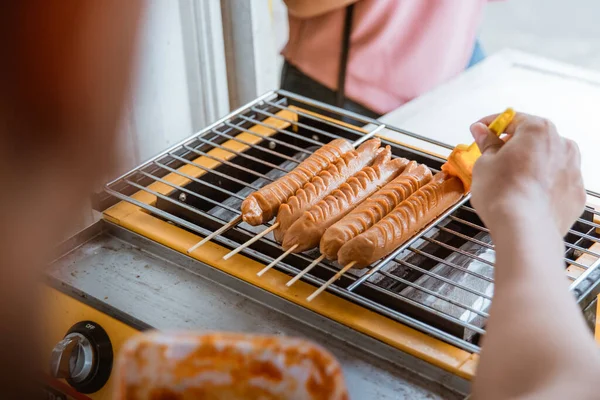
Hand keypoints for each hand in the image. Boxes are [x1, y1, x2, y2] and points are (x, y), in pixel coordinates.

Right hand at [470, 113, 585, 234]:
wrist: (524, 229)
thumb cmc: (503, 194)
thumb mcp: (484, 163)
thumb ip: (487, 143)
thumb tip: (483, 131)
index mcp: (538, 130)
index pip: (512, 118)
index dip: (491, 125)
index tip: (480, 132)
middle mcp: (562, 145)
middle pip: (533, 139)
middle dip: (513, 146)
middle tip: (492, 159)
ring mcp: (573, 170)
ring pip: (547, 161)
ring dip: (529, 165)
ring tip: (509, 181)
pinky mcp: (575, 194)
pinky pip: (556, 183)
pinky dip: (542, 186)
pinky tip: (524, 196)